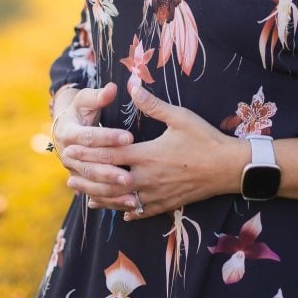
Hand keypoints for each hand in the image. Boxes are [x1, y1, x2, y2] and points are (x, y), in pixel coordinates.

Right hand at [53, 83, 135, 210]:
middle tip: (129, 175)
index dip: (108, 137)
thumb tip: (112, 88)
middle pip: (88, 166)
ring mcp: (72, 170)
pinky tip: (130, 203)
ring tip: (132, 193)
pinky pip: (95, 194)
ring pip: (91, 183)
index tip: (129, 137)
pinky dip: (111, 200)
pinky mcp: (80, 181)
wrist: (66, 126)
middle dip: (109, 171)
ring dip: (111, 190)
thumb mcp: (86, 100)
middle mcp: (67, 154)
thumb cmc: (82, 109)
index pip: (88, 137)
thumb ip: (99, 96)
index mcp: (68, 133)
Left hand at [63, 76, 247, 218]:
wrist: (229, 168)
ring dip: (100, 198)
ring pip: (121, 201)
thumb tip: (132, 85)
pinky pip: (141, 211)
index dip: (88, 154)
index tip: (70, 151)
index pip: (109, 155)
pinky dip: (126, 212)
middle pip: (109, 182)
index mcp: (147, 155)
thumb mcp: (180, 117)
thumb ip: (152, 104)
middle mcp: (147, 178)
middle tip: (68, 176)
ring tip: (83, 196)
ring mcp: (156, 194)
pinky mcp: (167, 204)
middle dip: (87, 179)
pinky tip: (118, 213)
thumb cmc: (205, 139)